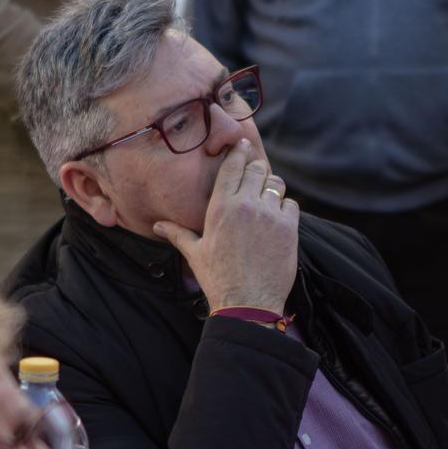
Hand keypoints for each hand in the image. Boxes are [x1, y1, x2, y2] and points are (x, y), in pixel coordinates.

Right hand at [151, 138, 297, 315]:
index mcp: (220, 208)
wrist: (247, 303)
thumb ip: (177, 234)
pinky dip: (285, 208)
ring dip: (272, 188)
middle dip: (256, 169)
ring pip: (276, 183)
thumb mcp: (194, 253)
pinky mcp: (288, 227)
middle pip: (257, 168)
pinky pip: (290, 203)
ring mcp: (268, 214)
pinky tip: (278, 219)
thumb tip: (156, 226)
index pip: (231, 167)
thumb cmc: (218, 279)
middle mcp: (245, 205)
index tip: (243, 145)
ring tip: (266, 200)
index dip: (238, 152)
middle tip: (255, 174)